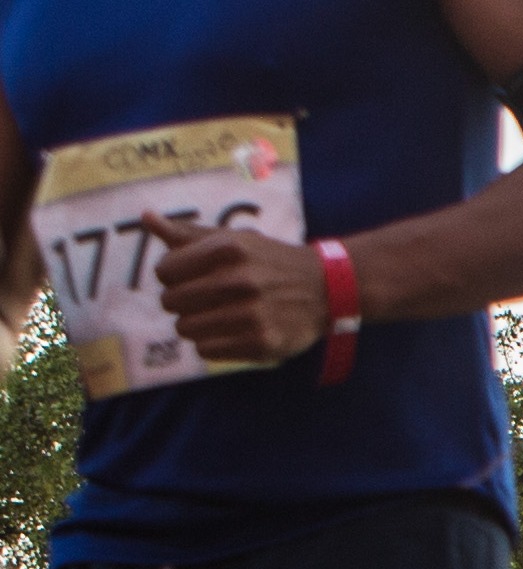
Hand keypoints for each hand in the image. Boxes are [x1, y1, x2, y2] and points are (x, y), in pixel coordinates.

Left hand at [148, 213, 331, 364]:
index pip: (164, 271)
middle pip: (171, 301)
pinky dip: (212, 344)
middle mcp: (241, 281)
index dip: (173, 276)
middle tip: (205, 300)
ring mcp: (253, 315)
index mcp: (229, 249)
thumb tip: (147, 218)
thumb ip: (188, 233)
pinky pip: (207, 350)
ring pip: (186, 329)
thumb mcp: (234, 239)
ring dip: (196, 325)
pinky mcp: (262, 343)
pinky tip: (231, 332)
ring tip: (218, 317)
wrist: (328, 289)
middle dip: (182, 302)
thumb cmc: (270, 261)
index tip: (192, 277)